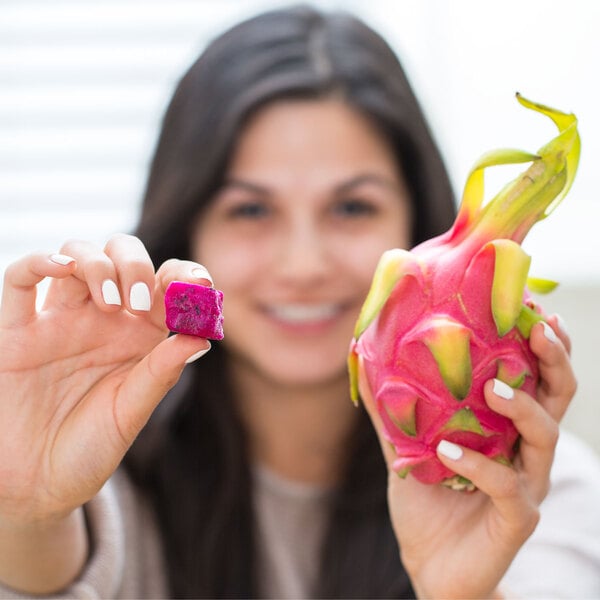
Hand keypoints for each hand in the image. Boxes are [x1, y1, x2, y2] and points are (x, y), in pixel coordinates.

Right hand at [0, 234, 210, 526]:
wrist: (35, 486)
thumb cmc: (90, 450)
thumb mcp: (133, 412)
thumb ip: (163, 372)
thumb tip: (203, 336)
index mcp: (140, 335)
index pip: (166, 283)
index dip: (184, 274)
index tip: (198, 284)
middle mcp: (103, 318)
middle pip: (122, 256)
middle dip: (136, 265)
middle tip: (140, 303)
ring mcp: (60, 319)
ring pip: (78, 255)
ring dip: (98, 264)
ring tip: (109, 304)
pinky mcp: (16, 330)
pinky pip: (20, 279)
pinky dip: (40, 260)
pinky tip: (61, 267)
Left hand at [360, 316, 574, 598]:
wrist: (430, 564)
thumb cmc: (426, 500)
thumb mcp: (406, 446)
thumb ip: (392, 408)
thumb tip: (364, 361)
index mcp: (506, 428)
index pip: (535, 378)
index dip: (542, 345)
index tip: (534, 308)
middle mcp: (525, 450)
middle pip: (557, 398)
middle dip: (554, 361)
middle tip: (540, 329)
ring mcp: (527, 484)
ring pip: (545, 436)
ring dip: (522, 406)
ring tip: (492, 386)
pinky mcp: (517, 518)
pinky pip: (507, 486)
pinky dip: (478, 465)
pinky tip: (447, 451)